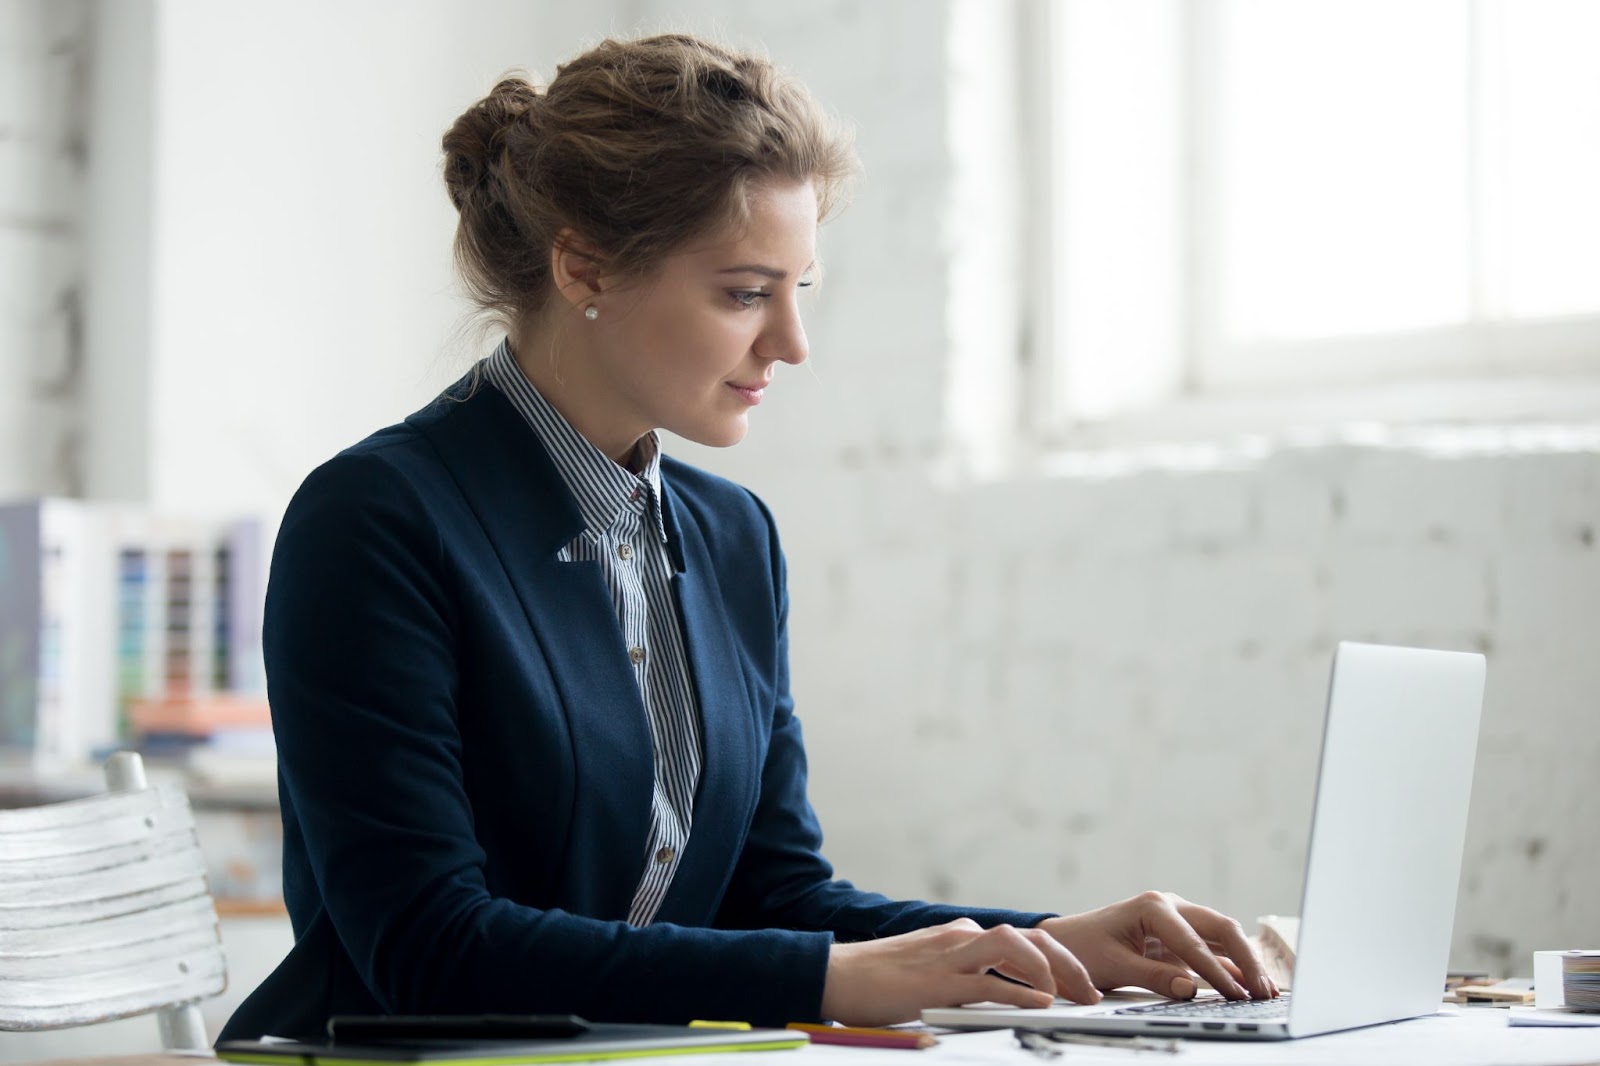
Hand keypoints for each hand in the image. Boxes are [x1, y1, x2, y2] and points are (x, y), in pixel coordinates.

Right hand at [819, 917, 1101, 1026]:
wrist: (835, 975)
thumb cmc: (879, 982)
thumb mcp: (930, 973)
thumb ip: (965, 978)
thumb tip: (1004, 999)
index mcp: (962, 936)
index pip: (1024, 940)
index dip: (1060, 961)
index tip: (1082, 988)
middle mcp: (962, 937)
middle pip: (1031, 937)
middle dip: (1070, 964)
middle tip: (1092, 996)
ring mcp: (951, 955)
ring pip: (1015, 946)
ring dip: (1052, 969)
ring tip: (1073, 998)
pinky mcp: (938, 979)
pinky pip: (989, 980)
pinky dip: (1021, 991)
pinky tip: (1042, 1004)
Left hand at [1036, 890, 1279, 1000]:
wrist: (1068, 941)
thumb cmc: (1085, 948)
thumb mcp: (1114, 965)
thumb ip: (1154, 977)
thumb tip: (1191, 990)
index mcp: (1153, 906)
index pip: (1193, 941)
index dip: (1216, 970)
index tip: (1236, 994)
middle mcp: (1172, 906)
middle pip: (1221, 928)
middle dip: (1246, 959)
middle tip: (1264, 991)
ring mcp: (1180, 920)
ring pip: (1223, 936)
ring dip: (1246, 962)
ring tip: (1267, 992)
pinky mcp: (1182, 937)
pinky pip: (1215, 950)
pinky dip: (1234, 966)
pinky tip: (1251, 986)